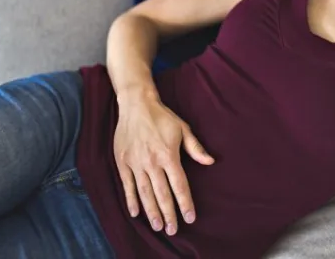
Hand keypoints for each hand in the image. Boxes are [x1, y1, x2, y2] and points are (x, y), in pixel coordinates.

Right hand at [114, 91, 213, 235]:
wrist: (136, 105)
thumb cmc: (162, 117)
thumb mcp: (183, 129)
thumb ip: (195, 148)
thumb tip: (211, 162)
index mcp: (169, 155)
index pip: (179, 185)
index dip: (185, 203)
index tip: (190, 217)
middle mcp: (152, 163)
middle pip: (162, 194)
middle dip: (169, 214)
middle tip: (173, 230)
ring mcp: (136, 163)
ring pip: (145, 193)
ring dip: (151, 211)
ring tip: (158, 226)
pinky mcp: (123, 162)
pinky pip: (127, 186)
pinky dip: (131, 200)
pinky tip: (136, 213)